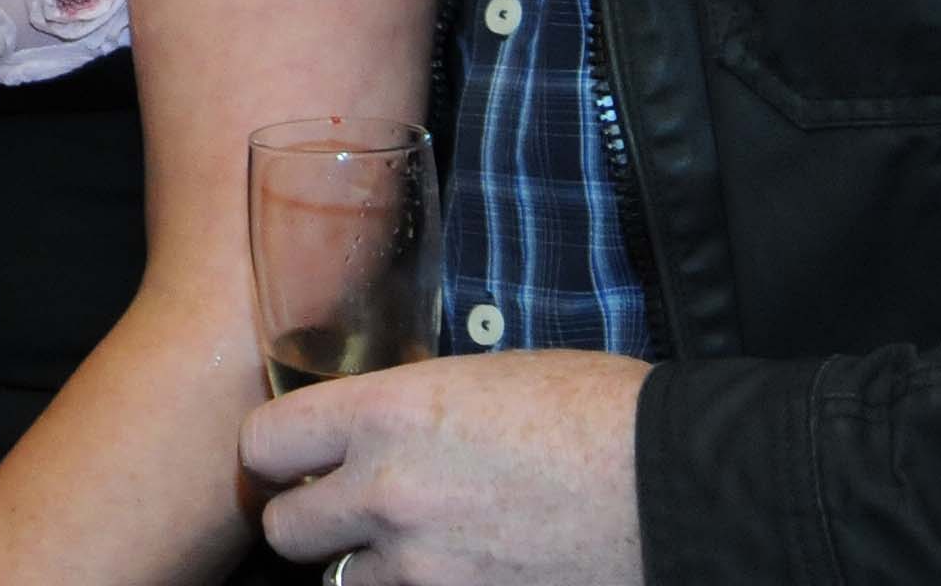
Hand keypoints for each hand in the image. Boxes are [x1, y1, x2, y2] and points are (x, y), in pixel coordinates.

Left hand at [243, 350, 648, 585]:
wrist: (679, 485)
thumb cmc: (594, 412)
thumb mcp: (480, 377)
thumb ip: (406, 409)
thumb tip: (370, 428)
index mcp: (386, 413)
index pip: (261, 445)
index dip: (275, 454)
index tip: (296, 458)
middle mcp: (388, 493)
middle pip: (286, 530)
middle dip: (310, 519)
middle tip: (344, 509)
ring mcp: (425, 568)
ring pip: (344, 583)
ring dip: (368, 566)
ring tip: (415, 544)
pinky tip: (458, 569)